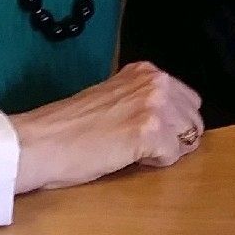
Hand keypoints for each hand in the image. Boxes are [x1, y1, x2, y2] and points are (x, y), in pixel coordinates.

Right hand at [11, 61, 205, 191]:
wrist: (40, 142)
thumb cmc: (69, 128)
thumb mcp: (113, 98)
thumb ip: (141, 100)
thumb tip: (172, 119)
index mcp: (145, 71)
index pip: (188, 101)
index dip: (171, 124)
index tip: (144, 133)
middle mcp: (155, 81)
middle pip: (194, 120)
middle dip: (174, 138)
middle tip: (138, 146)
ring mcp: (154, 104)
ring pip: (188, 138)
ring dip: (165, 151)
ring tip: (130, 150)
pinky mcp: (149, 131)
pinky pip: (173, 155)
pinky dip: (155, 163)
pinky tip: (127, 157)